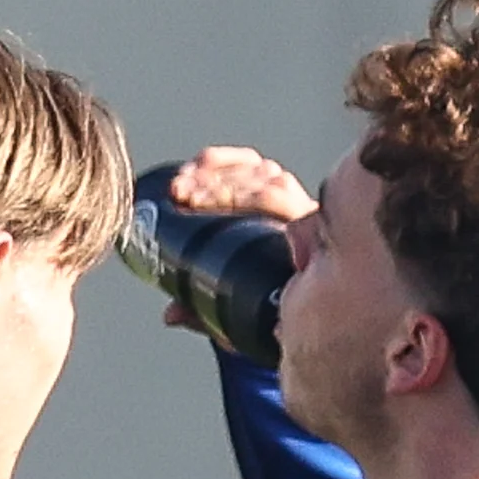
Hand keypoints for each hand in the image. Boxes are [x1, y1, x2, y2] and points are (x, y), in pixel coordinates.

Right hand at [152, 146, 317, 329]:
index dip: (231, 195)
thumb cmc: (270, 311)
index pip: (273, 201)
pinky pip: (256, 165)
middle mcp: (306, 215)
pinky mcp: (279, 189)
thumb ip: (208, 315)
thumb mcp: (244, 318)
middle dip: (213, 185)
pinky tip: (199, 163)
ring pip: (257, 172)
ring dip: (216, 172)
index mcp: (308, 243)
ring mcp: (294, 199)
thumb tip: (170, 315)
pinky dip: (227, 161)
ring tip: (180, 182)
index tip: (191, 201)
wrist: (301, 303)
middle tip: (178, 193)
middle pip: (262, 183)